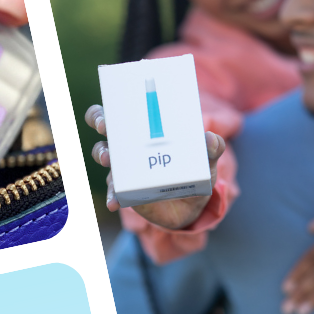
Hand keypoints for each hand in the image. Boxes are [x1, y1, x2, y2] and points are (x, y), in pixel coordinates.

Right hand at [85, 102, 225, 228]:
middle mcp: (131, 145)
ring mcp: (126, 167)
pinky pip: (114, 191)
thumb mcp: (207, 160)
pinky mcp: (126, 190)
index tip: (111, 110)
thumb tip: (210, 139)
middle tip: (106, 126)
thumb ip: (212, 148)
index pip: (122, 111)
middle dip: (102, 122)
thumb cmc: (196, 173)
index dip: (111, 108)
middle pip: (107, 127)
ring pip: (105, 154)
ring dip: (103, 153)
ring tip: (108, 159)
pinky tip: (115, 201)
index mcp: (148, 130)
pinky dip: (112, 195)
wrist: (192, 205)